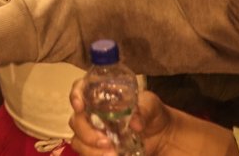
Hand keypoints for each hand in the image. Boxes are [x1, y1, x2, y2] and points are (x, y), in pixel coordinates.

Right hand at [70, 81, 238, 155]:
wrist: (163, 137)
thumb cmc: (155, 114)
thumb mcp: (152, 105)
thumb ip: (145, 109)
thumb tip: (135, 123)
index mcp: (101, 96)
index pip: (80, 89)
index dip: (75, 94)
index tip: (80, 105)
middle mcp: (93, 114)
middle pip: (76, 120)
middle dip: (87, 132)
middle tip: (106, 142)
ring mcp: (94, 134)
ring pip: (79, 141)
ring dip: (91, 150)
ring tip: (113, 155)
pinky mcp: (98, 150)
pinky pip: (88, 154)